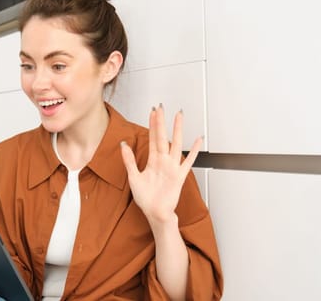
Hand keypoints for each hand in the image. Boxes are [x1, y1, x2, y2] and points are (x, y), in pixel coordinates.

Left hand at [120, 104, 202, 223]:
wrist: (156, 213)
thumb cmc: (146, 198)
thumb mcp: (133, 177)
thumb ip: (129, 160)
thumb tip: (123, 144)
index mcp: (153, 161)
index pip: (153, 138)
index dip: (152, 125)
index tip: (153, 112)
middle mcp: (164, 161)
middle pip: (163, 137)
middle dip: (162, 122)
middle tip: (162, 107)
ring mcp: (172, 167)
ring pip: (176, 144)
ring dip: (178, 130)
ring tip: (179, 116)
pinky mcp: (179, 176)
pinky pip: (188, 161)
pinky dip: (194, 151)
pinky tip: (198, 140)